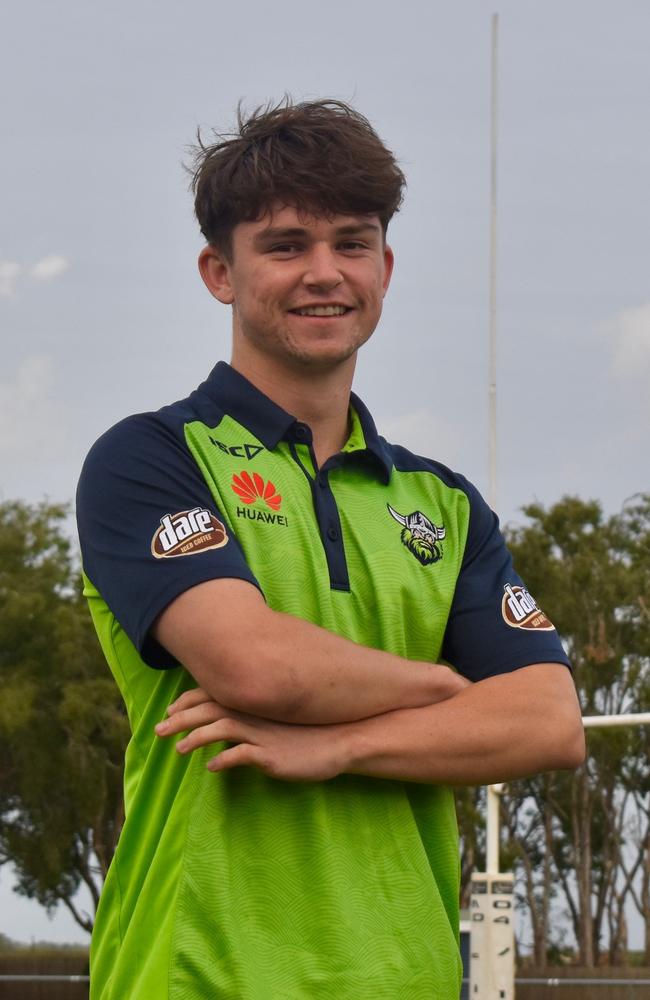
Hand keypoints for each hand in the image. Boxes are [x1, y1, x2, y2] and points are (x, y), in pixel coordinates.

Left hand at [155, 688, 349, 781]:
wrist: (342, 742)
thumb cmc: (312, 732)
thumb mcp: (281, 719)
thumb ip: (259, 716)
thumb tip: (237, 724)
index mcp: (256, 703)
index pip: (215, 696)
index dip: (189, 701)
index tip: (171, 709)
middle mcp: (256, 714)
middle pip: (210, 710)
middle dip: (181, 718)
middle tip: (159, 730)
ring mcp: (262, 734)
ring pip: (220, 729)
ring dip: (195, 738)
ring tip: (178, 750)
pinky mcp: (270, 756)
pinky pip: (240, 755)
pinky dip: (222, 760)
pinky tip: (211, 767)